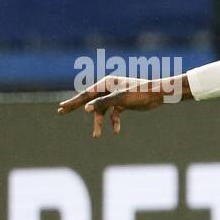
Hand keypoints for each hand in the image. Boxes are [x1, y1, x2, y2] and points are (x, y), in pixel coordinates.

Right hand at [56, 75, 185, 137]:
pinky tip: (116, 131)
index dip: (73, 102)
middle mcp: (109, 88)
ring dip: (99, 123)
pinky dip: (114, 122)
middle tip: (60, 112)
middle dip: (76, 107)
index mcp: (106, 83)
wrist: (159, 95)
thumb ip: (103, 103)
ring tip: (96, 136)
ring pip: (102, 111)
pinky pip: (114, 114)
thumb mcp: (120, 98)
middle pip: (89, 100)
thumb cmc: (140, 92)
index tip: (61, 108)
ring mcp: (116, 96)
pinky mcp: (124, 104)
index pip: (86, 94)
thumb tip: (87, 109)